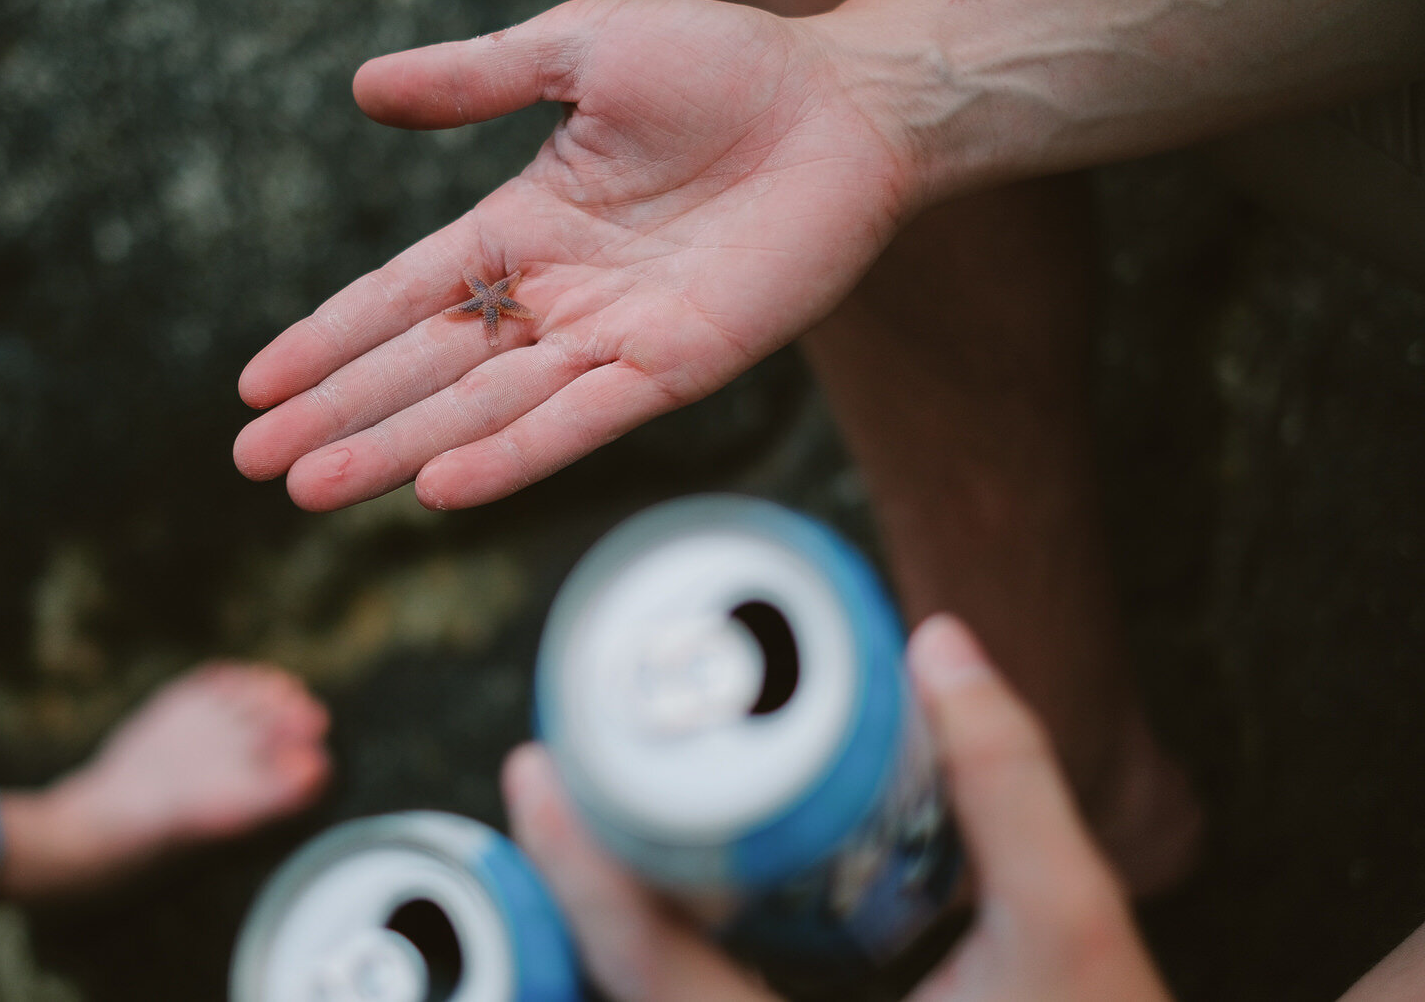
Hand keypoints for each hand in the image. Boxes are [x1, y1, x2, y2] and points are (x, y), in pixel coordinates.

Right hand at [233, 0, 912, 510]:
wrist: (846, 103)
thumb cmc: (723, 66)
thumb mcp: (577, 55)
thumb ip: (474, 80)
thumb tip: (360, 88)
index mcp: (523, 227)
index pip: (402, 297)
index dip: (329, 340)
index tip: (255, 388)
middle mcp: (556, 296)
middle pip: (426, 368)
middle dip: (341, 415)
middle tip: (255, 464)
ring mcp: (613, 338)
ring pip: (486, 407)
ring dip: (399, 449)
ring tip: (315, 488)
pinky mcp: (677, 365)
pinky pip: (582, 421)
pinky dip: (512, 454)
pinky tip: (439, 486)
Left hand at [501, 615, 1173, 1001]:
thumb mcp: (1077, 932)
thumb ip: (1014, 787)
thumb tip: (939, 644)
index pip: (646, 971)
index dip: (580, 870)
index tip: (534, 771)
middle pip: (622, 979)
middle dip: (581, 872)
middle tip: (555, 764)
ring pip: (652, 993)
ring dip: (616, 906)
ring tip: (598, 801)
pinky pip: (690, 997)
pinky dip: (665, 939)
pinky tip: (673, 874)